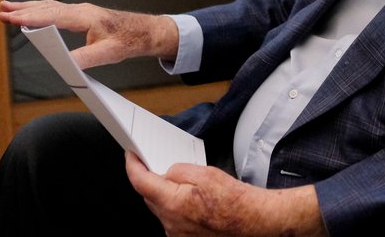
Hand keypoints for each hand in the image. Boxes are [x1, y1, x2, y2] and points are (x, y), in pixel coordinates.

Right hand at [0, 0, 178, 68]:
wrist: (145, 31)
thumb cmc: (128, 40)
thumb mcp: (108, 54)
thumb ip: (86, 59)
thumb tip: (65, 66)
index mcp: (85, 17)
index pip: (52, 15)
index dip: (30, 17)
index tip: (11, 18)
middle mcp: (81, 10)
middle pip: (46, 8)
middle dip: (23, 10)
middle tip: (1, 11)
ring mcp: (81, 11)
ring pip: (50, 6)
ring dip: (29, 7)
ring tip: (8, 7)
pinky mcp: (83, 15)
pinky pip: (57, 9)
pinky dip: (41, 9)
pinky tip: (33, 10)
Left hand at [125, 153, 326, 236]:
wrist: (253, 222)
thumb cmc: (234, 201)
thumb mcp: (206, 173)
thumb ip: (179, 170)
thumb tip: (167, 172)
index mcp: (173, 203)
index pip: (141, 182)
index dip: (132, 166)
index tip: (130, 156)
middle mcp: (170, 222)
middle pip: (149, 196)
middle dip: (150, 179)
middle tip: (157, 162)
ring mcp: (177, 233)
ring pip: (161, 207)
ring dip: (165, 193)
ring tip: (183, 181)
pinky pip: (172, 217)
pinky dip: (176, 205)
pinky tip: (191, 198)